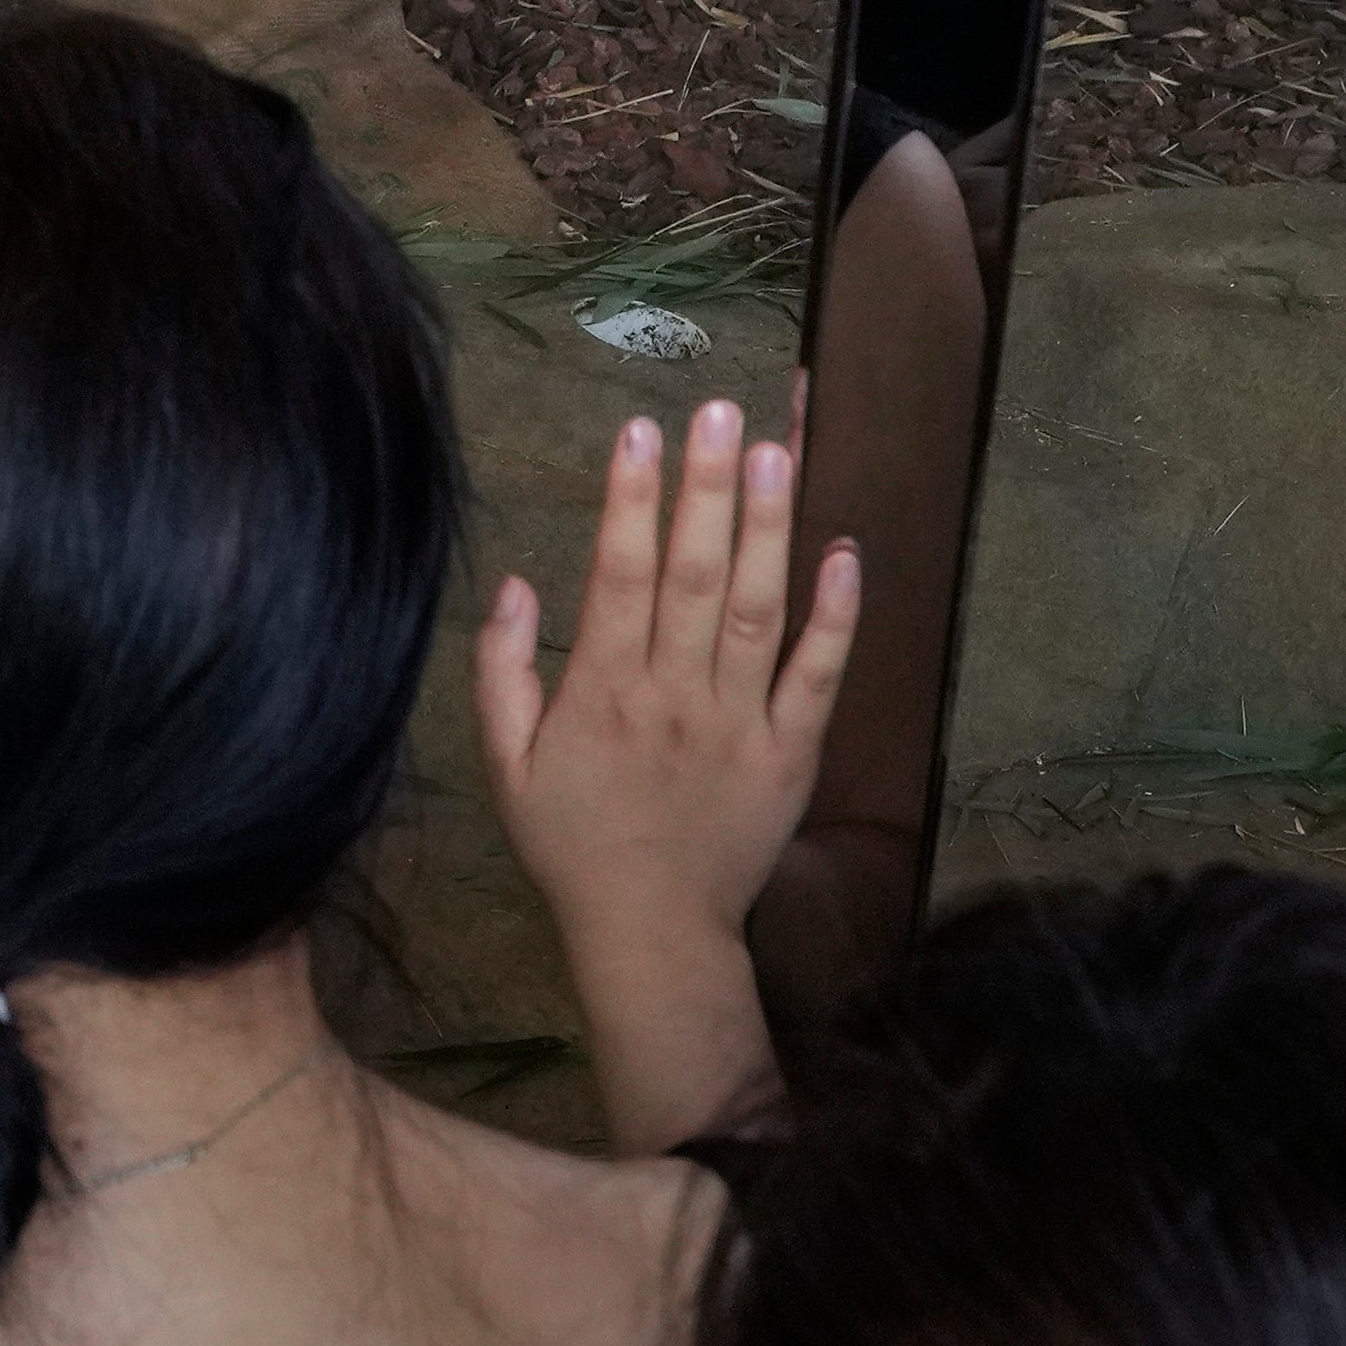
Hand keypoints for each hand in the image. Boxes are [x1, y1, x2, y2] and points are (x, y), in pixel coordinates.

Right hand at [478, 399, 860, 1155]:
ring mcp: (741, 722)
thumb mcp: (506, 765)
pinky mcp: (793, 752)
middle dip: (707, 488)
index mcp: (602, 692)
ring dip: (769, 529)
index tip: (639, 431)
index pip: (620, 577)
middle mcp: (675, 696)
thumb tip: (515, 583)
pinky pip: (819, 677)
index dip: (629, 501)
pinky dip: (837, 617)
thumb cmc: (572, 842)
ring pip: (758, 611)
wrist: (650, 933)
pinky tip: (846, 553)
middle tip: (720, 411)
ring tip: (779, 451)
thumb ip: (500, 673)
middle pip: (696, 577)